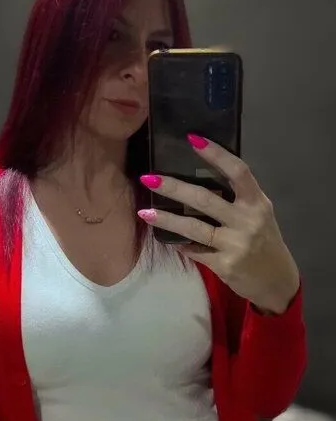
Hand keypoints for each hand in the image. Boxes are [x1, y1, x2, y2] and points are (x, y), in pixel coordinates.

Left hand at [139, 135, 299, 314]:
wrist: (276, 280)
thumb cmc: (264, 241)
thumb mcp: (258, 214)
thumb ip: (237, 198)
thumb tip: (199, 178)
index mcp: (257, 202)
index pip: (238, 171)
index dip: (216, 154)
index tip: (192, 139)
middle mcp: (247, 220)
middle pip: (205, 199)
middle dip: (174, 187)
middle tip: (149, 178)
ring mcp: (236, 244)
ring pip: (194, 227)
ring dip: (166, 218)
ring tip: (144, 212)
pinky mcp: (225, 265)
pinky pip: (194, 251)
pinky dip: (180, 244)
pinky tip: (167, 239)